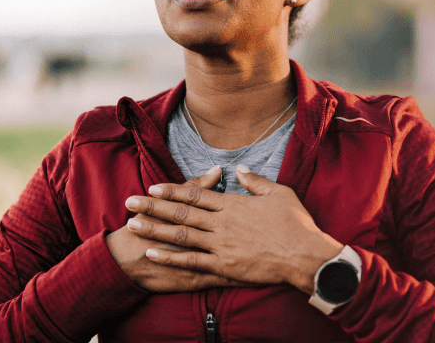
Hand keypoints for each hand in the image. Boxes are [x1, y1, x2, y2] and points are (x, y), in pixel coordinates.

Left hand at [125, 164, 342, 294]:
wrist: (304, 254)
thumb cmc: (296, 224)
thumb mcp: (279, 193)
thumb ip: (256, 181)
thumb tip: (240, 169)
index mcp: (233, 204)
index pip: (196, 194)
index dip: (172, 190)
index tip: (153, 187)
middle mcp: (222, 223)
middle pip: (181, 212)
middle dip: (153, 206)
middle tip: (130, 202)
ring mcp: (221, 245)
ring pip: (180, 234)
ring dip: (155, 228)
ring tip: (133, 225)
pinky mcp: (224, 266)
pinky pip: (191, 261)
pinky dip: (170, 257)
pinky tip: (152, 253)